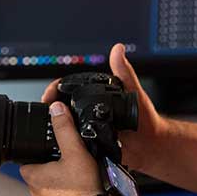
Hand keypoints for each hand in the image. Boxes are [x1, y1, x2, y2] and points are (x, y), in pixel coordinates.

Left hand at [19, 102, 102, 195]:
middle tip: (67, 161)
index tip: (46, 149)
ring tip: (78, 177)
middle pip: (39, 175)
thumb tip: (56, 109)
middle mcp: (37, 195)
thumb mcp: (74, 150)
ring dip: (61, 184)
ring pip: (51, 191)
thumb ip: (64, 128)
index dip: (35, 153)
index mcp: (34, 177)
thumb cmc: (83, 189)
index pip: (25, 161)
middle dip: (51, 168)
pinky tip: (84, 192)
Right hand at [41, 43, 167, 173]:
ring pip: (64, 126)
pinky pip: (73, 144)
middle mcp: (91, 112)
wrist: (152, 146)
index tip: (49, 94)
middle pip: (62, 108)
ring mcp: (89, 130)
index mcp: (98, 97)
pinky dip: (63, 143)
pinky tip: (59, 143)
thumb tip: (118, 49)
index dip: (57, 89)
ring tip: (47, 127)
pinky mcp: (90, 147)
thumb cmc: (147, 119)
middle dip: (50, 108)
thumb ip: (124, 72)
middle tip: (44, 111)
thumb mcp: (134, 92)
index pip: (71, 89)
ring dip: (54, 126)